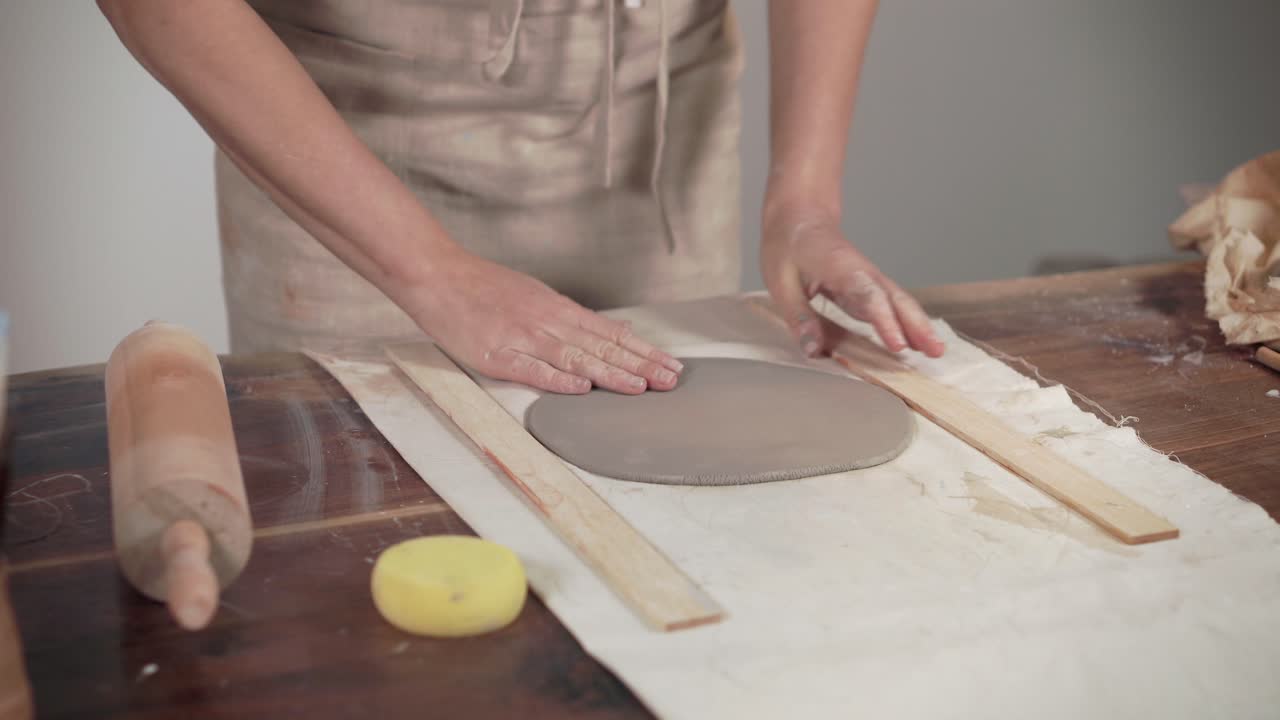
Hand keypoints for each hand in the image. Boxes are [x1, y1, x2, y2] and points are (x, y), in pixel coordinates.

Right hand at [405, 250, 682, 393]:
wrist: (438, 275)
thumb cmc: (486, 288)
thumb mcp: (540, 296)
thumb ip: (579, 319)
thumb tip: (620, 330)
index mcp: (559, 311)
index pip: (611, 334)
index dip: (644, 352)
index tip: (671, 366)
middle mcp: (548, 323)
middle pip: (601, 347)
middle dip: (640, 365)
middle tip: (670, 381)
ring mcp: (523, 338)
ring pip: (575, 358)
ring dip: (610, 373)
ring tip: (639, 387)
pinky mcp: (496, 354)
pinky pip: (531, 369)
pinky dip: (557, 380)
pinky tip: (581, 389)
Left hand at [761, 204, 944, 357]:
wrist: (798, 216)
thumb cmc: (788, 245)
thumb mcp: (781, 283)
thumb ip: (800, 318)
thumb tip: (814, 351)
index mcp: (841, 267)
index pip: (869, 296)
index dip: (885, 321)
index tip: (898, 344)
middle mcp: (863, 272)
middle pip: (896, 298)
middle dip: (917, 326)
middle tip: (935, 351)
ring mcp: (868, 279)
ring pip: (899, 302)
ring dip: (918, 326)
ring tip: (935, 352)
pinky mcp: (866, 288)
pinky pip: (890, 306)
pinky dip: (905, 323)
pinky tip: (915, 343)